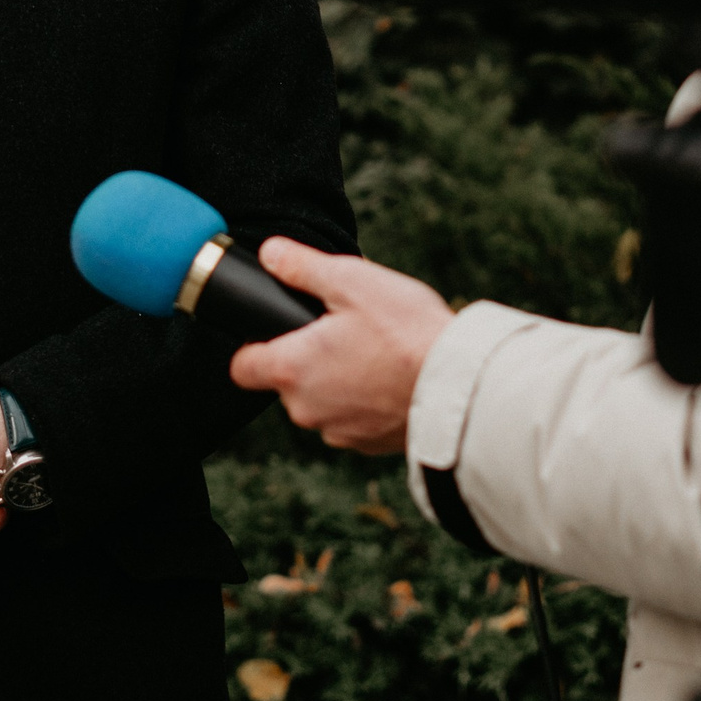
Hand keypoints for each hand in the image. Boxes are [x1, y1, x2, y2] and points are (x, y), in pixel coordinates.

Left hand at [228, 238, 453, 453]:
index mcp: (291, 370)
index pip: (242, 368)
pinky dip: (365, 401)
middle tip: (346, 329)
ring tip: (376, 352)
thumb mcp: (351, 281)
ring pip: (322, 402)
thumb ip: (302, 267)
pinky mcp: (369, 446)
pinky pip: (353, 419)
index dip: (254, 346)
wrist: (458, 387)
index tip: (279, 330)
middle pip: (287, 382)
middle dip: (308, 358)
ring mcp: (338, 433)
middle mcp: (305, 409)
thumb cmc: (405, 332)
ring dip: (337, 381)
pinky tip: (393, 378)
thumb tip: (269, 253)